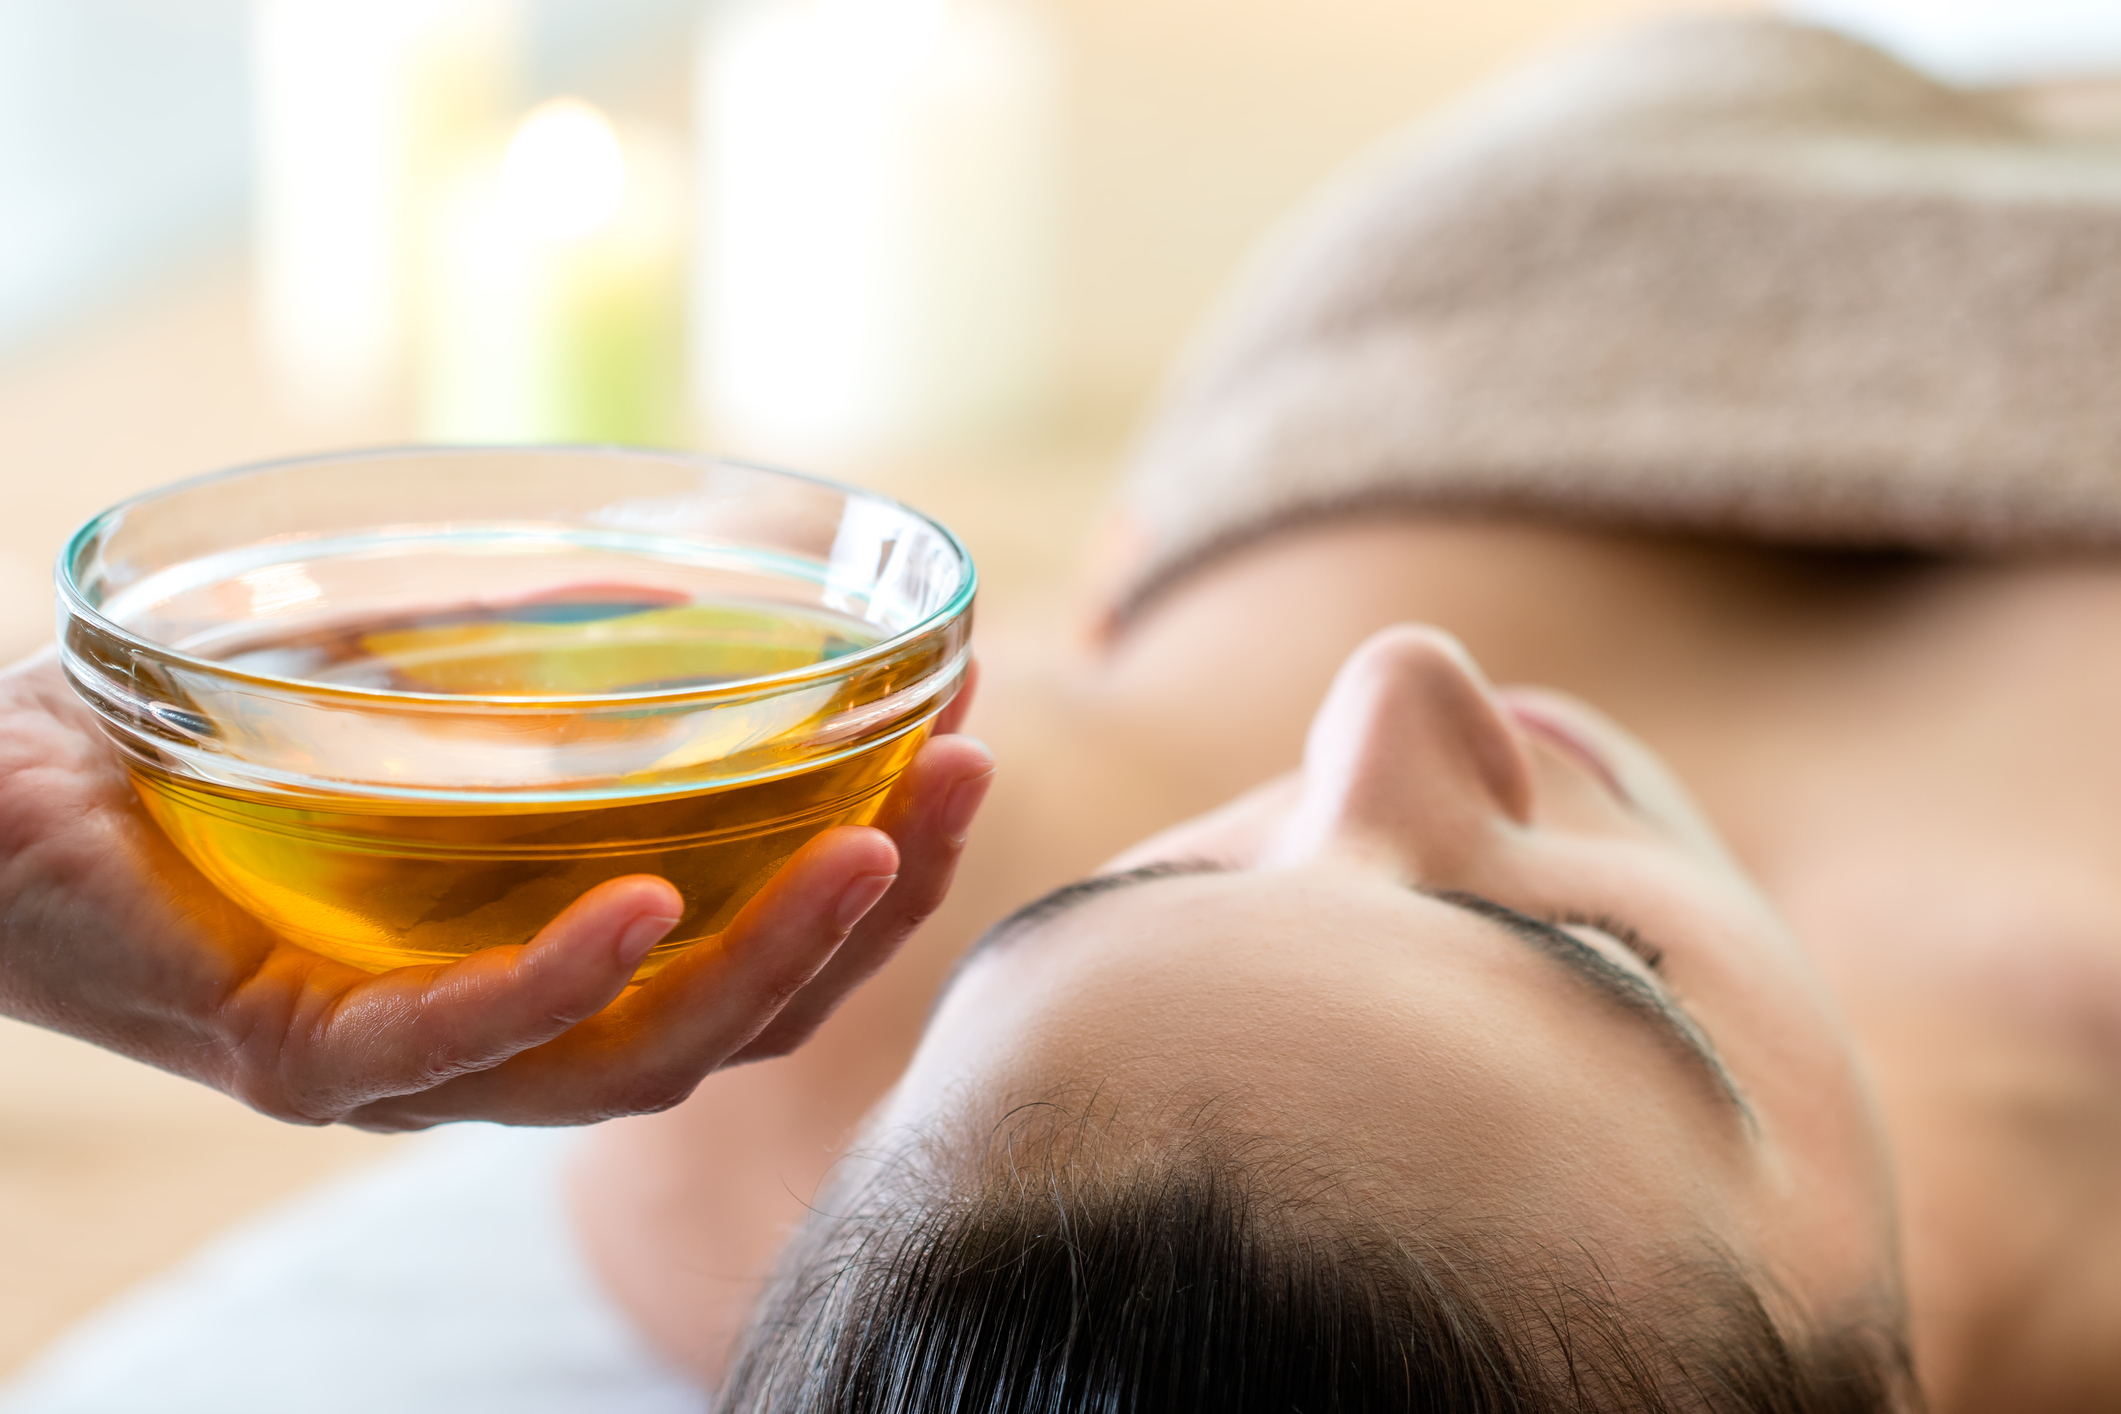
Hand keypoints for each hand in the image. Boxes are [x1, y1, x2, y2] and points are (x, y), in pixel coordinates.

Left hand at [0, 650, 991, 1129]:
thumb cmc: (178, 743)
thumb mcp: (394, 682)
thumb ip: (521, 654)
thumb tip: (674, 569)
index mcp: (535, 962)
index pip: (745, 956)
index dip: (872, 874)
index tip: (958, 744)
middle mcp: (495, 1038)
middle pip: (732, 1023)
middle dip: (872, 916)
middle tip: (964, 779)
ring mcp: (405, 1067)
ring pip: (635, 1062)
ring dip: (774, 959)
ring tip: (874, 849)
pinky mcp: (303, 1058)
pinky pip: (461, 1047)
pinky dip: (566, 984)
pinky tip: (647, 905)